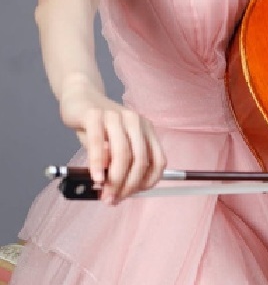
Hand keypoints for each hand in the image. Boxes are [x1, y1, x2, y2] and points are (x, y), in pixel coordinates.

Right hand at [60, 81, 165, 204]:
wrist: (80, 98)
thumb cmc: (98, 127)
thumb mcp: (112, 146)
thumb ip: (118, 164)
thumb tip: (117, 193)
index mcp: (145, 129)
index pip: (158, 161)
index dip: (147, 183)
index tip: (131, 195)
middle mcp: (135, 121)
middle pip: (141, 160)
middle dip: (128, 186)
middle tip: (112, 200)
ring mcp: (115, 116)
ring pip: (123, 154)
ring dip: (114, 180)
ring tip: (104, 194)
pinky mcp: (94, 115)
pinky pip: (98, 143)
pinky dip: (98, 164)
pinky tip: (95, 177)